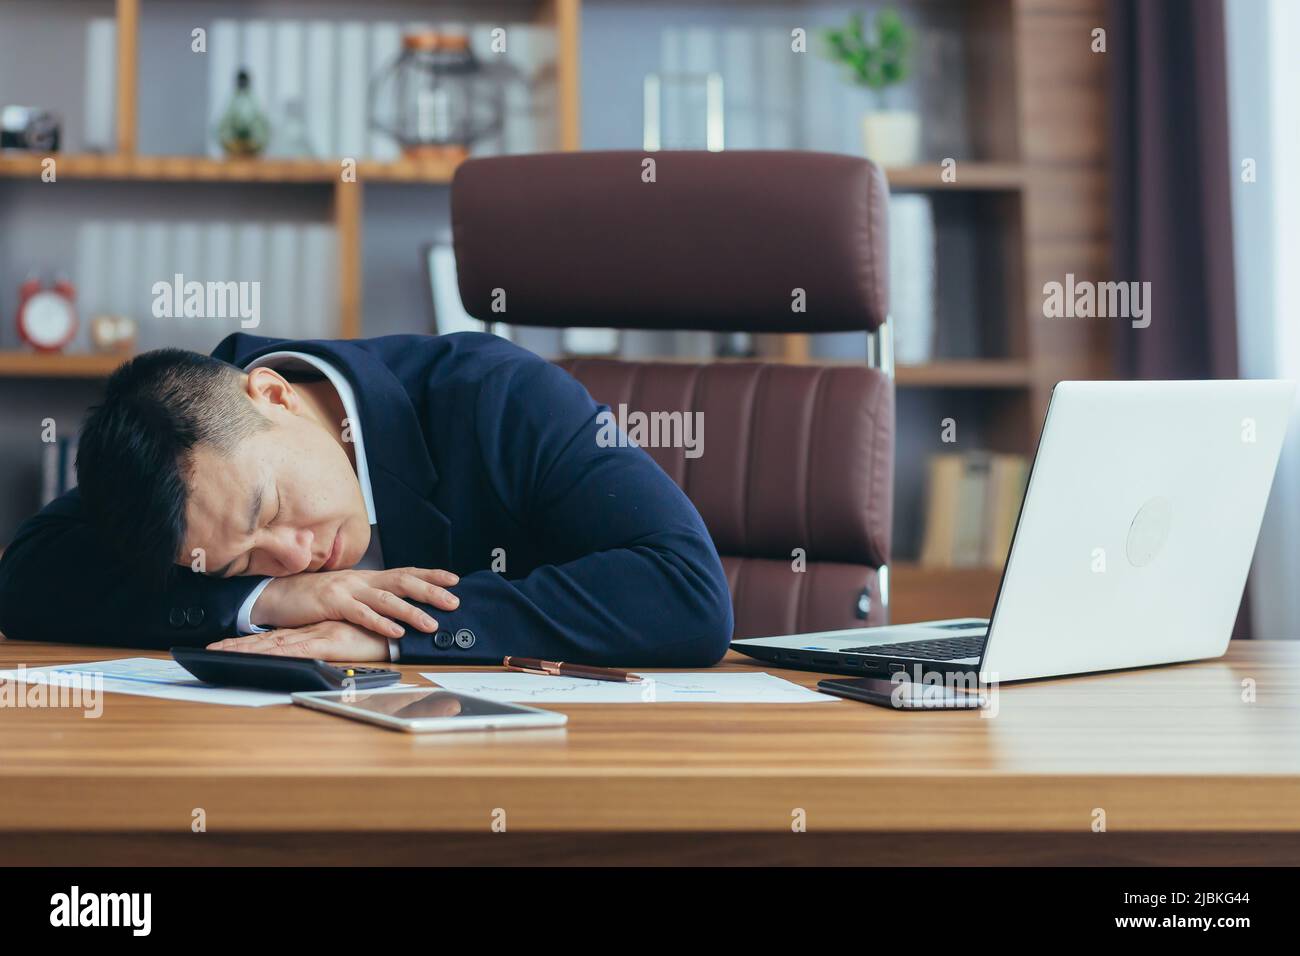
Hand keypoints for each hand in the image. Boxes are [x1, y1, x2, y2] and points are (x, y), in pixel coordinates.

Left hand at [208, 621, 391, 661]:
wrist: (404, 629)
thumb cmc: (383, 635)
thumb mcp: (353, 640)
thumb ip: (335, 643)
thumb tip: (322, 650)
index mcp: (315, 631)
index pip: (276, 638)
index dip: (249, 642)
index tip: (225, 647)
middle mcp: (312, 631)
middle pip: (268, 639)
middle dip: (237, 647)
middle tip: (210, 651)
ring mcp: (318, 635)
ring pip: (274, 643)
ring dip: (245, 650)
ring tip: (218, 655)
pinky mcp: (328, 642)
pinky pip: (295, 650)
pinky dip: (274, 654)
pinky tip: (256, 659)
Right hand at [251, 567, 459, 638]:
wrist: (276, 594)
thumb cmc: (313, 597)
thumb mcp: (346, 593)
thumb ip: (369, 597)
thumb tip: (396, 607)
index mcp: (367, 577)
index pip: (406, 572)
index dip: (431, 575)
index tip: (455, 580)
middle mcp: (361, 579)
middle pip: (403, 581)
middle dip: (431, 591)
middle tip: (454, 602)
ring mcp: (347, 590)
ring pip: (386, 599)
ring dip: (411, 611)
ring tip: (431, 623)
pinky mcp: (331, 603)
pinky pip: (361, 614)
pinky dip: (380, 623)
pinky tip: (396, 632)